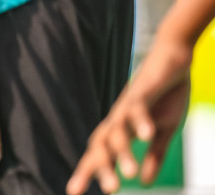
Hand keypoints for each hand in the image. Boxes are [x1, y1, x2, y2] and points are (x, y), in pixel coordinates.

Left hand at [68, 35, 192, 193]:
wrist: (172, 62)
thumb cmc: (165, 96)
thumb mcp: (163, 132)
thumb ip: (153, 156)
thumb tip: (143, 183)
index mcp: (120, 130)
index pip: (99, 154)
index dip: (86, 172)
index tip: (72, 192)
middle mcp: (117, 118)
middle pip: (101, 144)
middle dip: (101, 167)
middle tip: (109, 190)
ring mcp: (127, 105)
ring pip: (117, 130)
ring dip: (123, 152)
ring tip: (127, 174)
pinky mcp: (142, 92)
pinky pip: (137, 108)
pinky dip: (140, 122)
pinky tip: (145, 136)